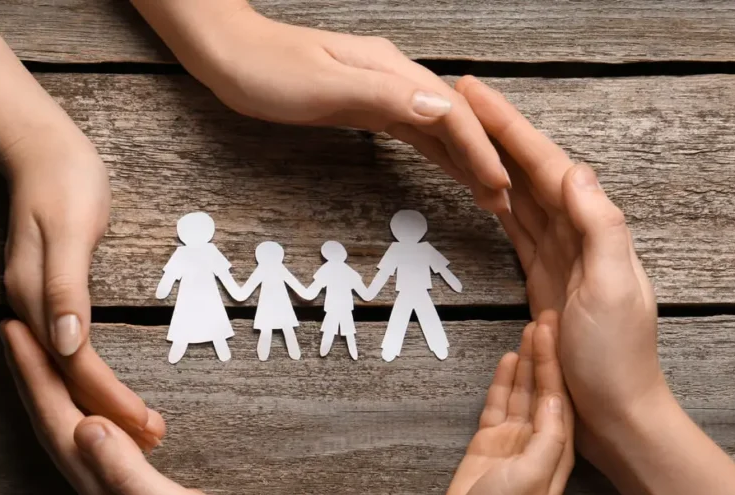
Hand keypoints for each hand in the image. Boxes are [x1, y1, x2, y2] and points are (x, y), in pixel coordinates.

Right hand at [0, 126, 165, 449]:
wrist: (42, 147)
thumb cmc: (65, 181)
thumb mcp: (71, 229)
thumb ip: (66, 288)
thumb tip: (64, 345)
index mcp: (34, 298)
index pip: (76, 367)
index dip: (109, 400)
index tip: (145, 426)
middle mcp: (30, 308)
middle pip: (69, 378)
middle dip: (108, 414)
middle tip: (154, 438)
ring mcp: (36, 303)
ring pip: (67, 369)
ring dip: (101, 401)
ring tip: (140, 424)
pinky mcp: (47, 296)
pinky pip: (67, 351)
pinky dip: (91, 376)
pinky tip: (108, 389)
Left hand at [1, 319, 309, 494]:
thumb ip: (132, 477)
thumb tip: (83, 425)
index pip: (61, 425)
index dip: (36, 377)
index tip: (15, 329)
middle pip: (56, 430)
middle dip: (34, 379)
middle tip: (15, 329)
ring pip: (74, 441)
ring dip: (55, 397)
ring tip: (45, 360)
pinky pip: (101, 454)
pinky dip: (89, 421)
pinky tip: (98, 416)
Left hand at [180, 6, 510, 212]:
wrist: (228, 52)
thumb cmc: (265, 68)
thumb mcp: (322, 85)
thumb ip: (381, 97)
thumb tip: (441, 110)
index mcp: (388, 69)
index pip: (450, 113)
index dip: (478, 150)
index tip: (499, 184)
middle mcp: (392, 77)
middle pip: (452, 120)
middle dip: (483, 159)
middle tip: (505, 202)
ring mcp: (379, 90)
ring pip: (436, 128)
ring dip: (465, 160)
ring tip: (489, 194)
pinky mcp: (364, 103)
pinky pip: (412, 131)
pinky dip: (437, 153)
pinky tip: (450, 169)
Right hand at [439, 312, 572, 494]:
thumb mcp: (534, 476)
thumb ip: (547, 437)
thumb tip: (556, 398)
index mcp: (555, 446)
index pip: (558, 394)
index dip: (556, 360)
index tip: (554, 329)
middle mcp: (537, 438)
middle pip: (542, 387)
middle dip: (544, 353)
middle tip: (544, 317)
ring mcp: (512, 440)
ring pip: (520, 391)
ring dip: (525, 362)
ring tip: (528, 329)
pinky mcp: (487, 443)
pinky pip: (496, 405)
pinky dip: (501, 383)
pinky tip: (506, 361)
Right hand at [456, 77, 664, 440]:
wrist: (615, 412)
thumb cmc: (618, 360)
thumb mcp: (615, 290)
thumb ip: (602, 228)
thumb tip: (576, 170)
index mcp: (596, 231)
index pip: (548, 166)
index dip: (512, 128)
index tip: (477, 96)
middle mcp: (578, 236)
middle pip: (531, 170)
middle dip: (498, 132)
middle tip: (460, 99)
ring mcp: (560, 257)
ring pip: (522, 194)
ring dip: (496, 160)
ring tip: (466, 131)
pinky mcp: (544, 279)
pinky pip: (519, 228)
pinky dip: (501, 204)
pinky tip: (486, 190)